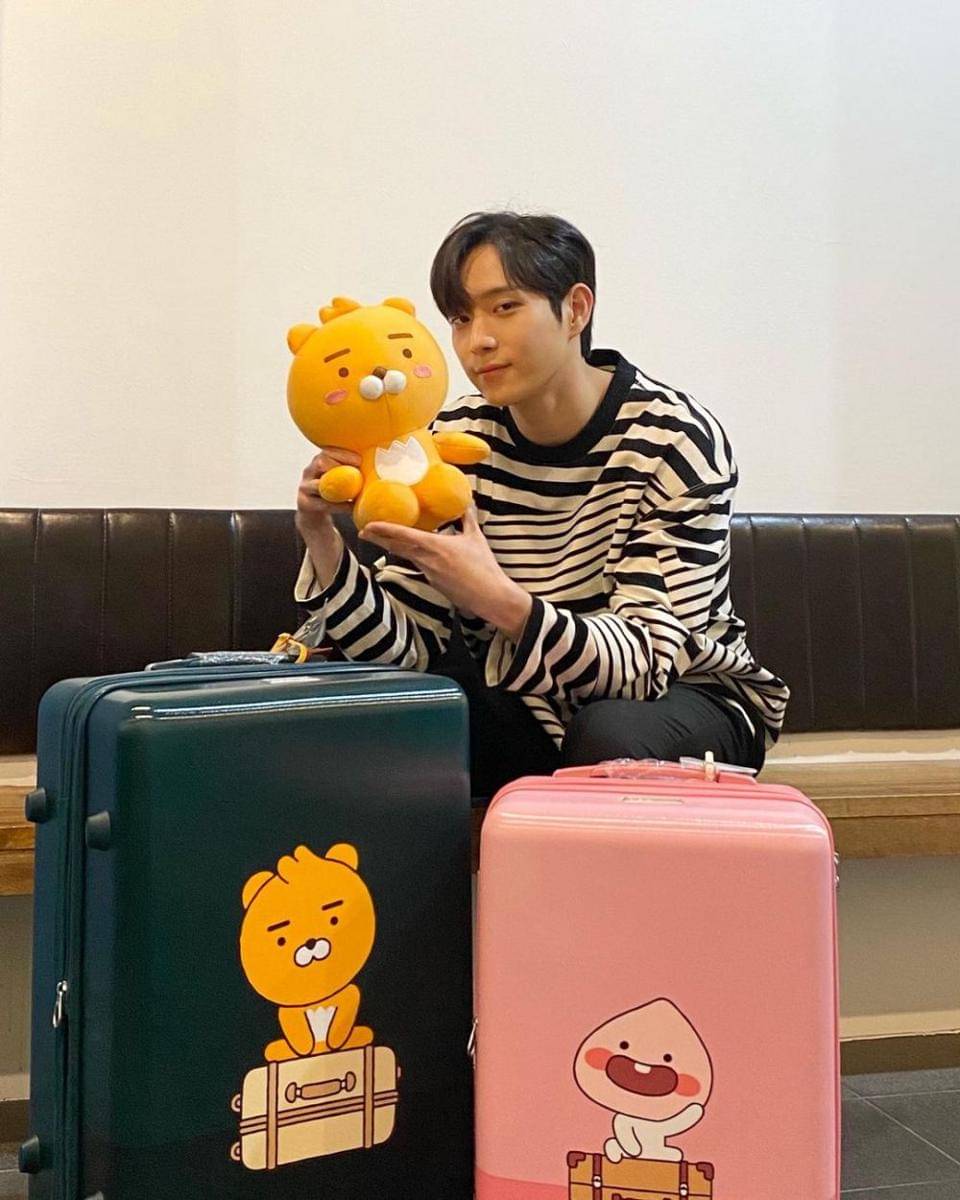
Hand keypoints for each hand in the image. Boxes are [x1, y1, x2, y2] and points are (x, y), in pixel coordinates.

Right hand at [296, 448, 360, 588]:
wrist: (314, 514)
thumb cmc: (333, 494)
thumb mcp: (339, 479)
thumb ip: (352, 471)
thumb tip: (381, 463)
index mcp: (318, 461)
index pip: (328, 450)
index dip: (343, 454)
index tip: (359, 460)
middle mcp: (308, 471)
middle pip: (320, 462)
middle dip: (338, 466)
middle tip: (356, 474)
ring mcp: (304, 488)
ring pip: (319, 484)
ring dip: (340, 489)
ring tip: (356, 492)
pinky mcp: (304, 504)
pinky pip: (322, 503)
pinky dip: (339, 505)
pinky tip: (352, 507)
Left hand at [360, 506, 532, 640]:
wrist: (489, 596)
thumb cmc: (483, 567)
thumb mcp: (476, 538)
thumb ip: (468, 519)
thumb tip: (466, 503)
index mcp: (434, 546)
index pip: (403, 535)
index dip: (383, 529)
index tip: (368, 525)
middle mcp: (426, 560)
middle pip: (397, 547)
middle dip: (379, 539)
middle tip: (364, 532)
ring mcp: (428, 573)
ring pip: (406, 556)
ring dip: (393, 547)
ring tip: (381, 539)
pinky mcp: (433, 583)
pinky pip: (418, 565)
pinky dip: (411, 557)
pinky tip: (410, 553)